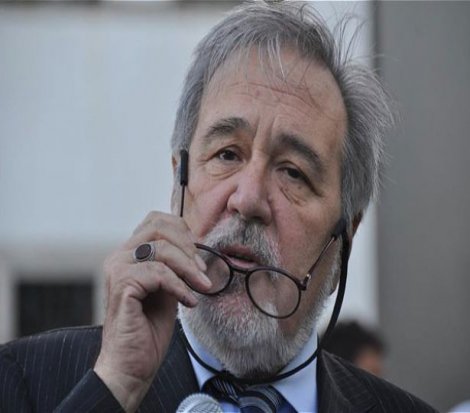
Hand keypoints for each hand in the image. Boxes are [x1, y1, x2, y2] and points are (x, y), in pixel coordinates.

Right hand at [93, 212, 210, 411]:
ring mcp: (117, 269)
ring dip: (188, 268)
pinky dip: (179, 286)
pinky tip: (188, 302)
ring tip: (201, 288)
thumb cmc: (149, 328)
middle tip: (202, 272)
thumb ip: (175, 265)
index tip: (198, 254)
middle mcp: (119, 256)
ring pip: (161, 248)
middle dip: (188, 247)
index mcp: (130, 254)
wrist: (132, 365)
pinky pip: (158, 272)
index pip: (156, 220)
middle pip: (159, 226)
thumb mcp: (168, 288)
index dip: (182, 231)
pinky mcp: (121, 285)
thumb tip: (197, 246)